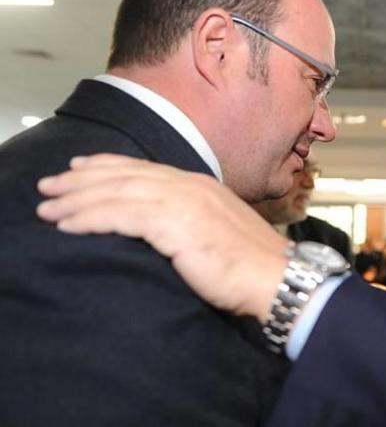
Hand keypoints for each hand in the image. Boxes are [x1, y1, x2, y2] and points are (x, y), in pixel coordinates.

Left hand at [36, 154, 287, 321]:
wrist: (278, 277)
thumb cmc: (252, 266)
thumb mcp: (218, 232)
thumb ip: (190, 222)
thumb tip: (163, 229)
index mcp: (201, 186)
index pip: (145, 169)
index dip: (109, 167)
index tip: (80, 169)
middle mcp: (190, 186)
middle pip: (125, 175)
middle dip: (82, 180)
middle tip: (50, 186)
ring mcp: (184, 201)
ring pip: (117, 192)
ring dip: (77, 201)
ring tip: (48, 209)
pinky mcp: (176, 222)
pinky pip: (121, 215)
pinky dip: (90, 218)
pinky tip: (68, 226)